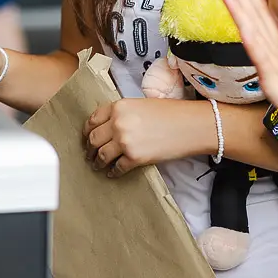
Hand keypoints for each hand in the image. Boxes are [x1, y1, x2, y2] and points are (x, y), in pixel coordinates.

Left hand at [84, 98, 217, 175]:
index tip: (86, 138)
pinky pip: (117, 167)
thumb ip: (122, 113)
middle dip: (89, 149)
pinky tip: (113, 173)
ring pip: (101, 155)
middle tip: (89, 155)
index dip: (87, 131)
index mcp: (117, 107)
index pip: (92, 120)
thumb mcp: (140, 104)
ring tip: (98, 166)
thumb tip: (109, 126)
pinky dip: (113, 172)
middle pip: (93, 139)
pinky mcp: (134, 158)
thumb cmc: (170, 113)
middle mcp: (117, 123)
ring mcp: (124, 141)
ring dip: (97, 162)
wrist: (190, 125)